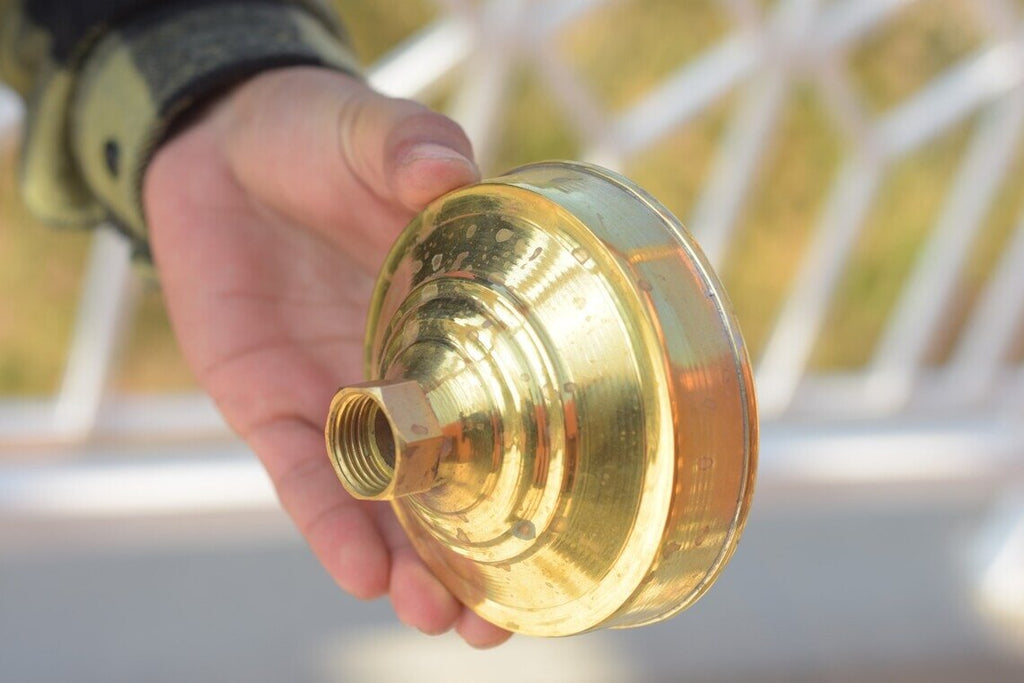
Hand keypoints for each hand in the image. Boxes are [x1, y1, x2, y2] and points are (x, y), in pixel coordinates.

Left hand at [144, 67, 510, 647]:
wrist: (220, 146)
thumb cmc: (319, 136)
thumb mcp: (376, 134)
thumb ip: (412, 149)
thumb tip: (449, 171)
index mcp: (456, 323)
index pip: (509, 411)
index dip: (541, 475)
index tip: (577, 540)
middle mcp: (407, 375)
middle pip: (447, 482)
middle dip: (470, 557)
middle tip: (500, 623)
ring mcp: (342, 396)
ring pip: (377, 498)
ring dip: (405, 561)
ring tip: (439, 615)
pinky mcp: (269, 403)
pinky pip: (302, 470)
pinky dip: (328, 517)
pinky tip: (359, 568)